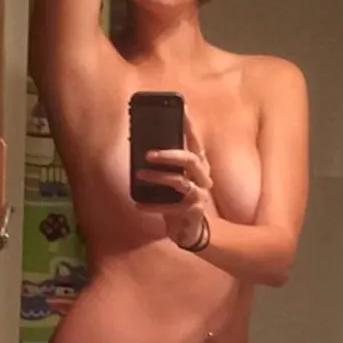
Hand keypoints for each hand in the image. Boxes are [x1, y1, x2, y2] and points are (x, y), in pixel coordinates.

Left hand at [136, 110, 212, 248]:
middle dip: (169, 154)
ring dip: (157, 178)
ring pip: (180, 182)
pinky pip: (170, 207)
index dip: (189, 127)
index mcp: (199, 167)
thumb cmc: (180, 202)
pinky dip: (152, 205)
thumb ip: (167, 167)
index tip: (181, 109)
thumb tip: (142, 148)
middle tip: (148, 153)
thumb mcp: (174, 182)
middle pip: (190, 160)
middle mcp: (203, 179)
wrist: (192, 232)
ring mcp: (199, 196)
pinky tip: (138, 205)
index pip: (195, 143)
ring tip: (139, 175)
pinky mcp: (193, 213)